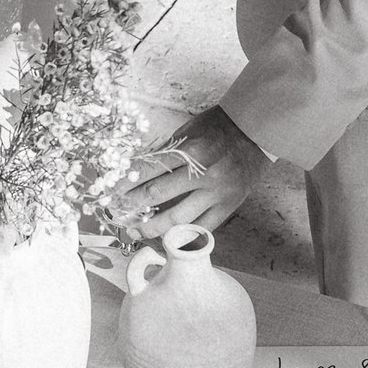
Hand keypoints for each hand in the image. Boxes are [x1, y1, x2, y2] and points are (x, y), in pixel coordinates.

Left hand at [122, 105, 270, 232]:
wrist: (255, 134)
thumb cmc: (218, 128)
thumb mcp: (188, 131)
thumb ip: (165, 153)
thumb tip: (135, 172)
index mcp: (191, 150)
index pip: (150, 170)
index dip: (127, 182)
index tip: (112, 191)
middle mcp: (204, 174)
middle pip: (158, 196)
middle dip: (133, 206)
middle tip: (117, 213)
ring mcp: (217, 194)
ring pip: (179, 220)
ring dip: (153, 228)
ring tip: (137, 231)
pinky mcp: (227, 207)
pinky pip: (201, 229)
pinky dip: (182, 236)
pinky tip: (166, 238)